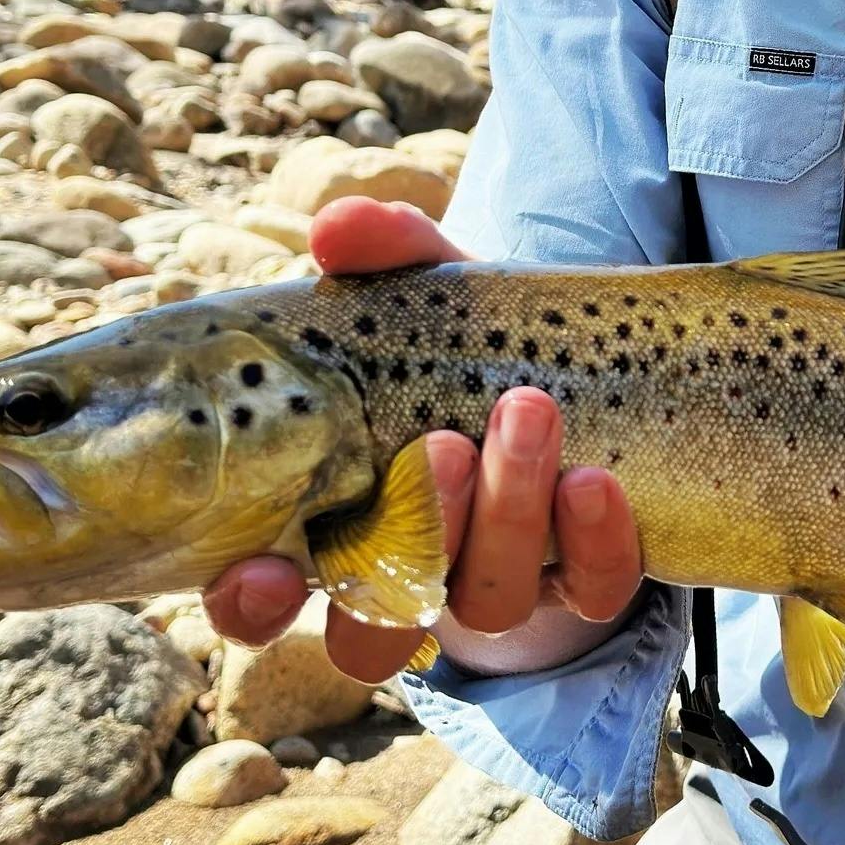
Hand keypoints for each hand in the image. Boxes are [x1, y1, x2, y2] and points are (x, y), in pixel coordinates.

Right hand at [200, 197, 643, 679]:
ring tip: (529, 411)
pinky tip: (594, 483)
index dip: (250, 603)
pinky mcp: (581, 584)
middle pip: (381, 616)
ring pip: (486, 603)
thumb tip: (337, 227)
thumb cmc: (462, 341)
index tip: (262, 571)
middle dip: (419, 530)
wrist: (573, 366)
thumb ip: (382, 254)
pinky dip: (593, 543)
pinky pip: (592, 595)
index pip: (259, 596)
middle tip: (443, 444)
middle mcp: (403, 571)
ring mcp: (493, 586)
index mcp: (330, 517)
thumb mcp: (425, 291)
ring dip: (507, 515)